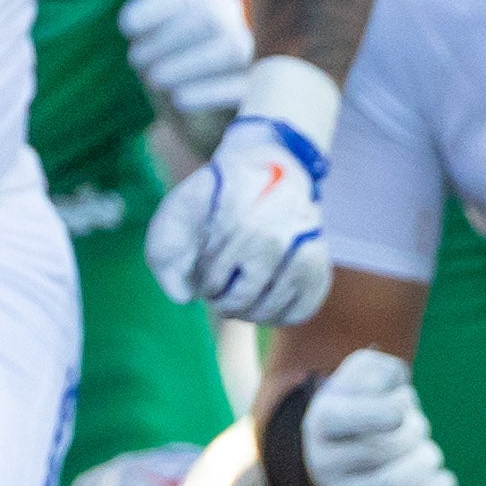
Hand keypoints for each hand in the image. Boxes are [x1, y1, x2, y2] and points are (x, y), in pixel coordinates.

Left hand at [119, 0, 252, 155]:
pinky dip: (206, 93)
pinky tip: (179, 100)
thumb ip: (143, 27)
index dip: (156, 8)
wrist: (202, 123)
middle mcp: (236, 18)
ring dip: (184, 66)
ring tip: (156, 80)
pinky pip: (240, 88)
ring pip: (230, 49)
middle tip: (138, 62)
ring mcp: (256, 54)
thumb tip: (132, 23)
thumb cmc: (172, 74)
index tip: (126, 28)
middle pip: (207, 18)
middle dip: (165, 40)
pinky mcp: (259, 91)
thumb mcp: (152, 47)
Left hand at [143, 106, 329, 323]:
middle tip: (222, 292)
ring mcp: (303, 252)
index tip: (208, 271)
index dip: (205, 283)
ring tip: (241, 300)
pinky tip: (267, 307)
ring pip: (271, 310)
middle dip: (224, 303)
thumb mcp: (180, 212)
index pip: (213, 282)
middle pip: (243, 300)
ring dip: (249, 314)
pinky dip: (281, 317)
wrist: (272, 169)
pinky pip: (301, 310)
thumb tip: (184, 299)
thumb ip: (165, 254)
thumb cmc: (219, 199)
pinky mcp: (320, 264)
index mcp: (238, 223)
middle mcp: (275, 239)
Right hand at [297, 347, 454, 485]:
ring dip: (423, 463)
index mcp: (323, 420)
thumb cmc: (363, 402)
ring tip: (428, 453)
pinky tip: (442, 480)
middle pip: (378, 451)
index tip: (398, 412)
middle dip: (414, 433)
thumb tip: (396, 386)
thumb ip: (380, 368)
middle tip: (417, 427)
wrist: (343, 447)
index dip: (377, 414)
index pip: (342, 419)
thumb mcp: (364, 373)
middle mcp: (325, 462)